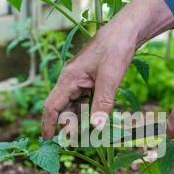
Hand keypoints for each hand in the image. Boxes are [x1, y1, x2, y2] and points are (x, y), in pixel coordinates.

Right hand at [42, 0, 173, 138]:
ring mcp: (79, 80)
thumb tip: (96, 128)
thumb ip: (102, 103)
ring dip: (78, 120)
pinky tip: (95, 119)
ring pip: (73, 105)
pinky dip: (87, 111)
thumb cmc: (115, 50)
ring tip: (86, 135)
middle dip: (67, 126)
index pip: (52, 106)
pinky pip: (83, 100)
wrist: (126, 31)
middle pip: (62, 108)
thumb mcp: (110, 78)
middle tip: (76, 142)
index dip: (48, 125)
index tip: (48, 140)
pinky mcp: (89, 79)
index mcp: (69, 79)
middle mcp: (70, 80)